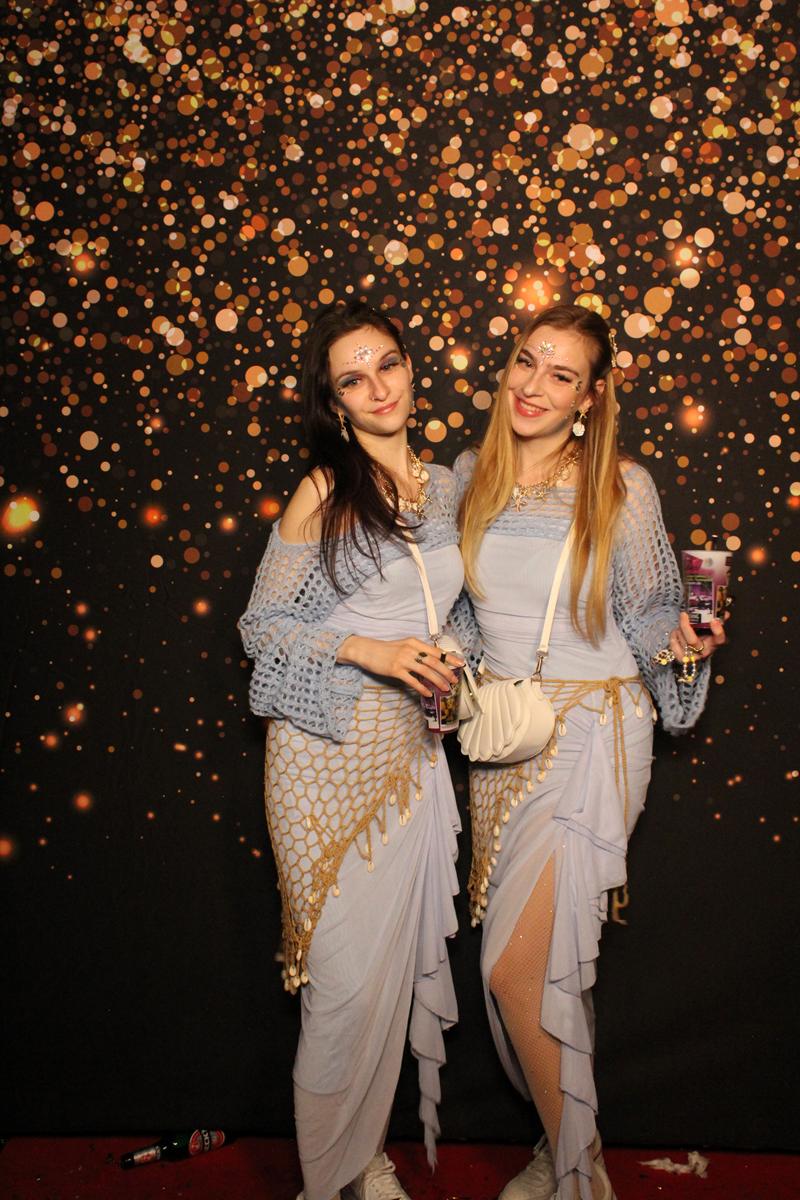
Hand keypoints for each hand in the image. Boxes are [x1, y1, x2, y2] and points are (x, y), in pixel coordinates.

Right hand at [337, 635, 463, 697]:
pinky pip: (412, 681)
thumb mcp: (404, 646)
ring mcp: (403, 660)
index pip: (437, 651)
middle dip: (447, 672)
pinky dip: (422, 688)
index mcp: (414, 642)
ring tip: (445, 689)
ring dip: (437, 681)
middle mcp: (410, 649)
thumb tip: (433, 662)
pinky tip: (428, 693)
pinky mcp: (395, 670)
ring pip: (426, 671)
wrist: (367, 650)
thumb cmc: (386, 650)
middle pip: (434, 662)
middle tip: (454, 680)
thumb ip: (417, 652)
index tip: (461, 664)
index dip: (450, 658)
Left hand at [668, 612, 726, 662]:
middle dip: (686, 627)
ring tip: (681, 624)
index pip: (719, 638)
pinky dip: (673, 635)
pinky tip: (676, 631)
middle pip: (693, 641)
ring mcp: (692, 656)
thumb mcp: (711, 627)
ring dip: (679, 629)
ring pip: (682, 641)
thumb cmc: (703, 634)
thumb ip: (718, 619)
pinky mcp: (681, 657)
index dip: (717, 630)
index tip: (713, 620)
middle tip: (684, 614)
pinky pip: (673, 645)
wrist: (693, 648)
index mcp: (714, 642)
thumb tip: (724, 613)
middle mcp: (704, 651)